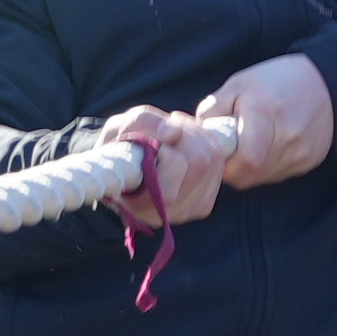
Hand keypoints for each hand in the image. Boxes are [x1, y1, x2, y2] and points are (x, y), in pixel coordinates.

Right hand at [100, 107, 226, 223]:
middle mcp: (169, 213)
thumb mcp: (118, 128)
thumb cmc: (117, 149)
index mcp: (144, 201)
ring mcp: (190, 210)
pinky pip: (219, 165)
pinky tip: (186, 146)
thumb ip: (143, 123)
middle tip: (169, 127)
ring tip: (176, 134)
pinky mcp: (204, 202)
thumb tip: (174, 132)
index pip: (175, 163)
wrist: (120, 171)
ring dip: (198, 136)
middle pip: (201, 161)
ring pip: (215, 160)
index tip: (154, 135)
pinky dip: (207, 145)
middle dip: (188, 132)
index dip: (169, 140)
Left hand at [196, 54, 336, 186]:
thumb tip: (198, 136)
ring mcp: (301, 153)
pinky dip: (266, 165)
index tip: (220, 149)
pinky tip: (269, 144)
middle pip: (250, 174)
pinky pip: (278, 174)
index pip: (245, 160)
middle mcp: (287, 137)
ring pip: (262, 178)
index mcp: (265, 113)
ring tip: (251, 142)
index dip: (225, 162)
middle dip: (233, 166)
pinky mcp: (309, 162)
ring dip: (249, 167)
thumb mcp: (238, 84)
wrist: (326, 83)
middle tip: (232, 146)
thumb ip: (212, 110)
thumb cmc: (275, 81)